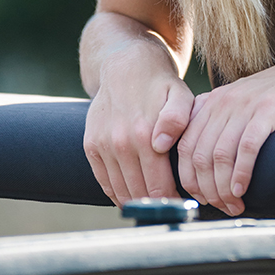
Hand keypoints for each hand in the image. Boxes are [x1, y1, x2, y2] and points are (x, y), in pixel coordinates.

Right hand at [83, 40, 194, 205]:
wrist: (126, 65)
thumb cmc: (161, 84)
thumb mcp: (179, 94)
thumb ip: (176, 118)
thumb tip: (161, 145)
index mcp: (145, 135)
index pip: (159, 187)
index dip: (173, 202)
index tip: (183, 207)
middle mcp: (120, 143)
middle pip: (140, 193)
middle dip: (157, 205)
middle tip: (172, 210)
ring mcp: (102, 145)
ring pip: (120, 191)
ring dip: (137, 202)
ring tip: (154, 206)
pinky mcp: (90, 145)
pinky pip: (103, 181)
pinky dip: (116, 193)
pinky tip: (130, 198)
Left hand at [175, 43, 274, 214]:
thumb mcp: (247, 105)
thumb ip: (225, 125)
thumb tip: (210, 169)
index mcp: (214, 101)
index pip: (185, 145)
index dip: (189, 179)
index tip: (202, 199)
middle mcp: (224, 100)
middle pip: (200, 155)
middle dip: (208, 190)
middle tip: (224, 207)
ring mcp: (246, 103)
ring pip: (220, 155)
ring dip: (224, 188)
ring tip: (235, 205)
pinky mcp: (269, 108)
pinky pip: (247, 146)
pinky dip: (242, 172)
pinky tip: (243, 188)